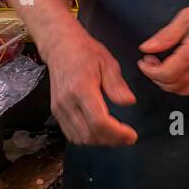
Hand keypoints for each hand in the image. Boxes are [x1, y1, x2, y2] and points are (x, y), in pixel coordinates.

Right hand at [41, 24, 137, 146]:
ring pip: (79, 137)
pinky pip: (71, 133)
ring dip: (99, 141)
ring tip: (117, 137)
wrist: (60, 47)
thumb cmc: (84, 52)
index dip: (117, 133)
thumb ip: (117, 85)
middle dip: (111, 140)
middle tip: (128, 138)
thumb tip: (129, 102)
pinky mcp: (57, 111)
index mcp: (81, 90)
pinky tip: (101, 133)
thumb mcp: (108, 63)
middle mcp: (67, 102)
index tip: (131, 135)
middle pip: (89, 134)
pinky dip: (87, 138)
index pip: (99, 122)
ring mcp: (59, 108)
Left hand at [137, 0, 188, 95]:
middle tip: (153, 62)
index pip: (166, 74)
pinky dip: (184, 84)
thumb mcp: (185, 17)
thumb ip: (165, 36)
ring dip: (170, 83)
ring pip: (185, 90)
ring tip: (166, 68)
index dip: (149, 71)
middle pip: (173, 86)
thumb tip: (146, 48)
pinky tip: (181, 71)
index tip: (145, 60)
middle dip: (157, 77)